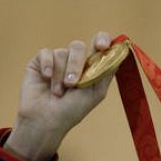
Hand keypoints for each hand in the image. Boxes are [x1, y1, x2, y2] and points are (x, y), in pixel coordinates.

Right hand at [4, 31, 116, 160]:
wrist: (46, 120)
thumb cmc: (72, 110)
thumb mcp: (96, 92)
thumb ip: (106, 71)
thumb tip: (119, 52)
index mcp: (90, 66)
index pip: (99, 43)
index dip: (102, 39)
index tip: (101, 46)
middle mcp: (74, 60)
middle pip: (78, 46)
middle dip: (76, 65)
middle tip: (72, 84)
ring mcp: (57, 60)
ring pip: (62, 52)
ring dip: (60, 74)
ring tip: (58, 92)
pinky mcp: (40, 61)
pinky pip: (46, 53)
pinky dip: (47, 66)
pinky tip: (46, 78)